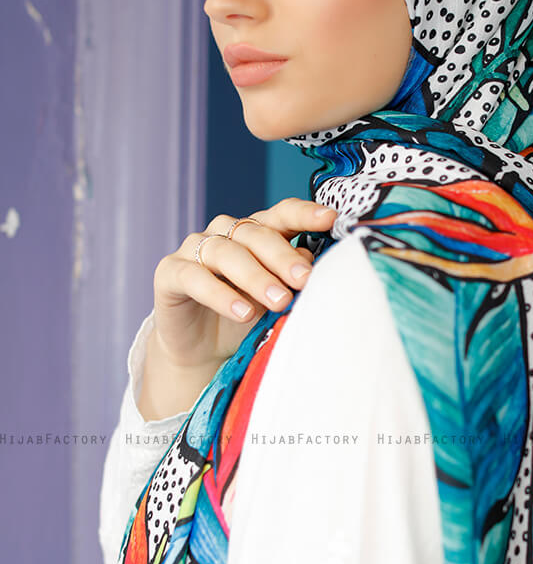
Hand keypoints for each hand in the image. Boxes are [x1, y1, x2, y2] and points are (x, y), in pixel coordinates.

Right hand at [151, 198, 337, 371]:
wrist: (203, 350)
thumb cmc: (246, 315)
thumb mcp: (275, 298)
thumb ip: (290, 278)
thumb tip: (310, 262)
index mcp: (256, 232)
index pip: (281, 213)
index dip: (305, 213)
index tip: (331, 219)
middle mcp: (225, 232)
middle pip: (255, 233)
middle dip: (282, 257)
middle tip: (304, 280)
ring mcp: (195, 249)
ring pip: (226, 252)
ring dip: (255, 277)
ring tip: (279, 301)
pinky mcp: (170, 273)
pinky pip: (195, 277)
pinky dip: (220, 295)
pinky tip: (242, 312)